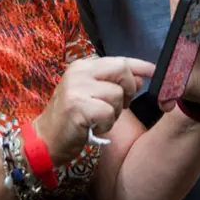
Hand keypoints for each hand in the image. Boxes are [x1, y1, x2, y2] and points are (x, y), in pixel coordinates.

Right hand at [34, 56, 154, 165]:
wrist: (45, 139)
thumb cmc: (72, 119)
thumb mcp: (94, 96)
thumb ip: (115, 85)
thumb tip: (140, 79)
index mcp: (83, 66)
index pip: (118, 60)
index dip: (139, 65)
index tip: (154, 71)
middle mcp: (79, 72)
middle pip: (121, 70)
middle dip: (128, 88)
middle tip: (121, 105)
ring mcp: (77, 88)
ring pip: (116, 94)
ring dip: (115, 112)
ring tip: (99, 119)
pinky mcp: (77, 106)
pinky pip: (108, 112)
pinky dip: (106, 124)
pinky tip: (94, 127)